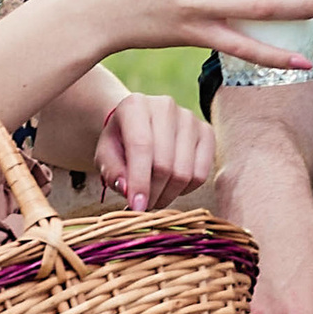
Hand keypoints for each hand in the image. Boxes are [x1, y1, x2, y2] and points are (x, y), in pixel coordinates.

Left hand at [91, 89, 213, 213]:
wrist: (140, 125)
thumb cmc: (120, 142)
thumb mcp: (105, 156)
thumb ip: (112, 172)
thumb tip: (128, 190)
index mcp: (135, 106)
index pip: (141, 147)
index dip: (140, 182)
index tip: (137, 207)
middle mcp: (166, 107)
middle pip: (165, 164)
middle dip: (153, 194)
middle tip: (143, 207)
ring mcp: (190, 118)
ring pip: (185, 173)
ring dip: (168, 195)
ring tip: (154, 198)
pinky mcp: (206, 133)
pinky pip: (201, 174)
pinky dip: (185, 190)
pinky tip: (172, 187)